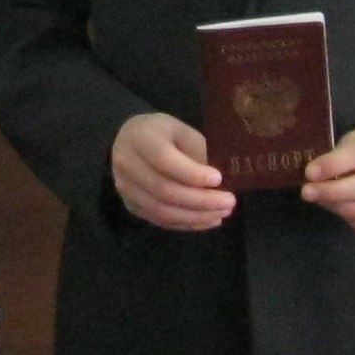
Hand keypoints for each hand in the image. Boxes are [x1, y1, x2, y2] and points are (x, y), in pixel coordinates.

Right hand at [111, 112, 235, 230]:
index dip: (192, 173)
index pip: (164, 160)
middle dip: (200, 200)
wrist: (130, 141)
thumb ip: (199, 152)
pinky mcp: (131, 205)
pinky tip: (208, 219)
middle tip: (229, 202)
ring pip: (162, 210)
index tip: (219, 179)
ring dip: (196, 216)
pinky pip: (160, 220)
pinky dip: (187, 223)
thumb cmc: (163, 133)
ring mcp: (125, 188)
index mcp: (140, 138)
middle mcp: (126, 164)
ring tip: (222, 213)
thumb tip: (221, 182)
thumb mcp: (183, 131)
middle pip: (163, 190)